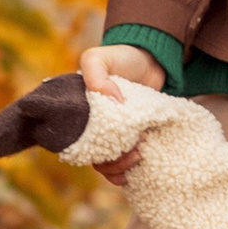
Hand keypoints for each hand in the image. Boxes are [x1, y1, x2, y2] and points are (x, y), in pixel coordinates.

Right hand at [80, 42, 164, 184]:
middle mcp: (94, 129)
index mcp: (80, 115)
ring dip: (123, 166)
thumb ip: (95, 73)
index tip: (107, 146)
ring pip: (109, 165)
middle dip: (112, 162)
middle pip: (94, 159)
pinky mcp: (133, 140)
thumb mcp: (100, 58)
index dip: (87, 151)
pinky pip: (126, 164)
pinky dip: (131, 170)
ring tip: (141, 153)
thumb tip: (109, 100)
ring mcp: (114, 136)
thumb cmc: (122, 57)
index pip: (74, 143)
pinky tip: (140, 167)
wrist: (153, 60)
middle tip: (135, 148)